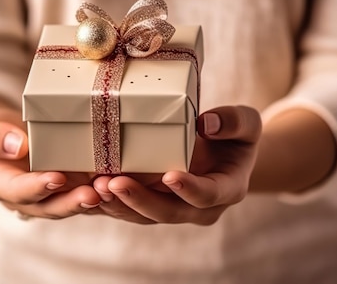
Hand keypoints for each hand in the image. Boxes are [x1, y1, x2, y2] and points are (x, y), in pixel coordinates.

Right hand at [0, 107, 99, 218]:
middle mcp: (24, 196)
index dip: (37, 186)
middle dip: (72, 202)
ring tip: (109, 190)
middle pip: (48, 206)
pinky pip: (80, 190)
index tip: (57, 177)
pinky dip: (98, 189)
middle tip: (93, 194)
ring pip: (68, 202)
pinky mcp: (64, 185)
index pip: (18, 190)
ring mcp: (45, 193)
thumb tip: (17, 146)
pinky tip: (116, 181)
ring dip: (89, 199)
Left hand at [90, 106, 260, 224]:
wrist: (224, 153)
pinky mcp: (152, 204)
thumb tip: (206, 124)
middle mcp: (199, 207)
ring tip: (95, 186)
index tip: (171, 176)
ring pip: (143, 215)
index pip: (208, 195)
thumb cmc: (235, 135)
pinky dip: (110, 202)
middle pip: (168, 212)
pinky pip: (129, 209)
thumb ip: (234, 122)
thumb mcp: (247, 123)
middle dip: (140, 199)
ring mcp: (174, 208)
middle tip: (114, 183)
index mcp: (226, 189)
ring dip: (119, 204)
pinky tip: (89, 189)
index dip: (190, 188)